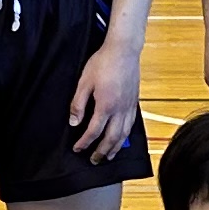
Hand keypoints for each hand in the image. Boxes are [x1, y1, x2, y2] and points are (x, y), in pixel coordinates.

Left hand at [68, 40, 141, 157]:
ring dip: (116, 147)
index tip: (78, 148)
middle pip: (111, 138)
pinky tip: (122, 138)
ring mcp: (129, 106)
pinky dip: (126, 136)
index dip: (84, 142)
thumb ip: (78, 104)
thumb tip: (74, 122)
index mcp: (105, 105)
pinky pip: (131, 124)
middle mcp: (119, 109)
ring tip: (110, 156)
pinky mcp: (134, 101)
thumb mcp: (84, 82)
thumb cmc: (103, 62)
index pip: (93, 131)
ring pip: (124, 134)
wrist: (124, 50)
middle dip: (102, 151)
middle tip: (94, 160)